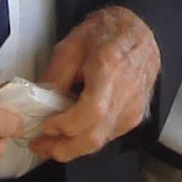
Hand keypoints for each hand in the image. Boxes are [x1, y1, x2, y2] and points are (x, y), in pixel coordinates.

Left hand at [29, 6, 159, 161]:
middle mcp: (125, 94)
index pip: (92, 111)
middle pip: (95, 136)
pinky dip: (86, 139)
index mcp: (110, 70)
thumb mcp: (72, 44)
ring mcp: (132, 109)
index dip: (67, 125)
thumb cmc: (107, 32)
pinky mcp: (134, 117)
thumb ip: (56, 74)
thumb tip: (40, 104)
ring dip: (72, 148)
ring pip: (100, 142)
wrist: (141, 32)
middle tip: (39, 146)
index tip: (46, 126)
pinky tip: (72, 132)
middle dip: (63, 148)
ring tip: (50, 142)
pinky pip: (107, 136)